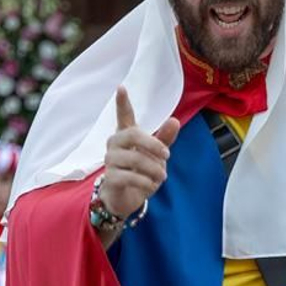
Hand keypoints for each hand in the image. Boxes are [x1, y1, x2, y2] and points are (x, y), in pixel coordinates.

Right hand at [100, 87, 180, 221]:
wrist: (126, 198)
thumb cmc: (140, 172)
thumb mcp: (157, 156)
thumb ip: (165, 139)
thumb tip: (174, 120)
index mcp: (126, 135)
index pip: (123, 115)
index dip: (122, 102)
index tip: (121, 87)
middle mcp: (115, 144)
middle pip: (134, 135)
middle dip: (154, 145)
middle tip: (167, 155)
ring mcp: (111, 160)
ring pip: (136, 159)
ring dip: (154, 170)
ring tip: (162, 176)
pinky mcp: (111, 178)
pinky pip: (132, 177)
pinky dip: (146, 183)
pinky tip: (150, 186)